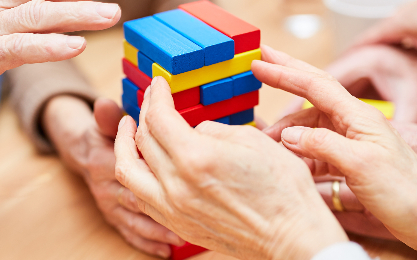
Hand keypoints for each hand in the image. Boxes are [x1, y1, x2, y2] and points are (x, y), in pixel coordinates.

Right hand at [43, 96, 182, 257]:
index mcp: (103, 162)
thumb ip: (107, 116)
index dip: (152, 167)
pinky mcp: (114, 219)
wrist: (83, 155)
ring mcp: (110, 206)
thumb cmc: (102, 136)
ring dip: (158, 229)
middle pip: (135, 196)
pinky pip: (130, 234)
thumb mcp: (103, 122)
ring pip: (135, 220)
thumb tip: (104, 104)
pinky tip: (167, 250)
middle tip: (189, 210)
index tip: (177, 171)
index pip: (129, 165)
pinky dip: (148, 243)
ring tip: (181, 234)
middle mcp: (106, 187)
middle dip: (162, 203)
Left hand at [115, 77, 347, 259]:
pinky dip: (137, 175)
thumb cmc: (282, 188)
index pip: (160, 118)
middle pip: (142, 140)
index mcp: (195, 158)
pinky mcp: (178, 225)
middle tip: (149, 100)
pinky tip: (143, 164)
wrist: (292, 236)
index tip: (158, 84)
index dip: (156, 96)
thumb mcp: (250, 141)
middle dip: (143, 113)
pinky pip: (142, 197)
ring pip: (129, 173)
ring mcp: (173, 209)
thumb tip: (193, 131)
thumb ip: (212, 129)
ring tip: (130, 130)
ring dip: (124, 147)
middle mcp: (176, 185)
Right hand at [256, 45, 416, 256]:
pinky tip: (286, 163)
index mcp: (359, 116)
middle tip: (258, 65)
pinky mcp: (350, 163)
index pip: (315, 85)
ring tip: (263, 143)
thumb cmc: (406, 190)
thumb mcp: (360, 164)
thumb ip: (321, 144)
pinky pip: (315, 151)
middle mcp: (354, 124)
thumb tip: (288, 134)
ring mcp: (352, 142)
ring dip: (286, 133)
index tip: (259, 63)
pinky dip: (298, 155)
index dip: (285, 73)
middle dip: (285, 78)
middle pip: (312, 95)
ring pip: (309, 128)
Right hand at [352, 0, 416, 114]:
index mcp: (392, 26)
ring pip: (390, 40)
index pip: (360, 44)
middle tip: (355, 77)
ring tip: (378, 72)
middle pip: (372, 43)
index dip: (347, 59)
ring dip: (383, 54)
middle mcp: (398, 20)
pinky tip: (407, 59)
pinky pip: (405, 38)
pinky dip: (400, 50)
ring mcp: (411, 18)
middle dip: (363, 60)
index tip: (335, 72)